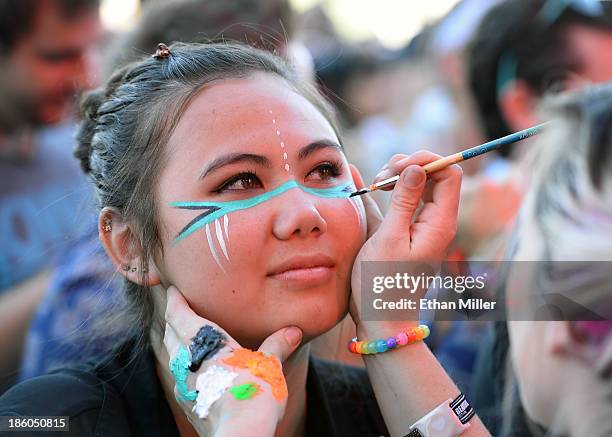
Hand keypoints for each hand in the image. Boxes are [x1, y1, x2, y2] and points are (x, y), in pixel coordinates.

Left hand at [162, 286, 302, 436]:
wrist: (239, 434)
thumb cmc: (253, 393)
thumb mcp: (270, 365)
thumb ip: (277, 345)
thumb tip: (293, 331)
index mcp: (201, 341)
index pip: (177, 314)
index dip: (175, 300)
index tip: (173, 290)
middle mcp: (186, 360)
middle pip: (171, 333)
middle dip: (174, 319)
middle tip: (179, 308)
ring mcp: (183, 384)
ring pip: (174, 356)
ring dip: (177, 343)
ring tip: (187, 337)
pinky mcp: (186, 403)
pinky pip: (180, 376)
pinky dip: (185, 365)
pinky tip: (197, 370)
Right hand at [349, 151, 461, 333]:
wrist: (380, 318)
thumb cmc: (383, 284)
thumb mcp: (390, 239)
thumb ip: (403, 201)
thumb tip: (415, 167)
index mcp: (440, 223)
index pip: (449, 174)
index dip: (426, 161)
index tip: (397, 166)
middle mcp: (435, 222)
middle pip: (432, 176)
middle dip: (406, 167)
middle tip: (379, 179)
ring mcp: (420, 225)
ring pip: (416, 185)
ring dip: (394, 177)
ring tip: (372, 185)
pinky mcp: (404, 230)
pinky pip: (399, 200)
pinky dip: (385, 190)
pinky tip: (364, 181)